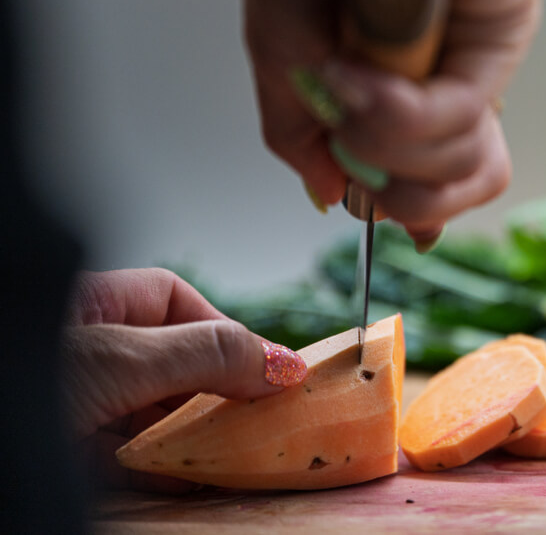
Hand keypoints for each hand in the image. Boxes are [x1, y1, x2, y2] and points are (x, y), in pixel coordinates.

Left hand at [62, 269, 306, 491]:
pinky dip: (157, 469)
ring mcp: (73, 400)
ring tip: (231, 455)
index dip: (221, 331)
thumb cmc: (17, 381)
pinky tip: (186, 480)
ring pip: (149, 413)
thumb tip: (284, 364)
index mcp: (91, 302)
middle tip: (255, 419)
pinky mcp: (62, 451)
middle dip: (212, 392)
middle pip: (170, 362)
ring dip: (189, 436)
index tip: (261, 370)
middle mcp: (84, 347)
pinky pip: (122, 457)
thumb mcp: (122, 360)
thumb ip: (205, 356)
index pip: (173, 299)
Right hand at [232, 0, 541, 242]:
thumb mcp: (278, 26)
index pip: (418, 159)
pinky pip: (466, 117)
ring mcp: (472, 50)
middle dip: (390, 189)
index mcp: (389, 66)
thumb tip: (323, 189)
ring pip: (460, 164)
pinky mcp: (504, 25)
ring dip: (388, 148)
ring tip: (355, 89)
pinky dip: (407, 114)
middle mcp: (437, 66)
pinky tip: (371, 75)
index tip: (379, 218)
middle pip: (447, 180)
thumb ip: (296, 117)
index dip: (404, 201)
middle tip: (355, 153)